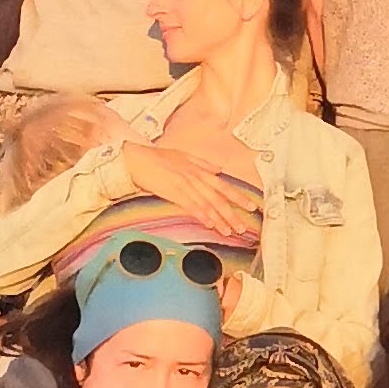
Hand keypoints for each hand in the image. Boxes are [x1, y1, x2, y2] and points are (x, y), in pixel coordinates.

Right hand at [133, 133, 262, 226]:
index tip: (251, 206)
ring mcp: (184, 185)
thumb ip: (203, 163)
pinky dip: (201, 215)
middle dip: (232, 214)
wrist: (137, 158)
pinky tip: (210, 224)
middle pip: (218, 198)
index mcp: (199, 169)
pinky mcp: (172, 192)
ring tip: (229, 231)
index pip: (223, 185)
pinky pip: (190, 206)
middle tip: (243, 227)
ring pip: (207, 204)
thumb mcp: (184, 156)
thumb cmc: (158, 157)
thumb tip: (219, 169)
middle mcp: (195, 177)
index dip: (238, 197)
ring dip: (219, 219)